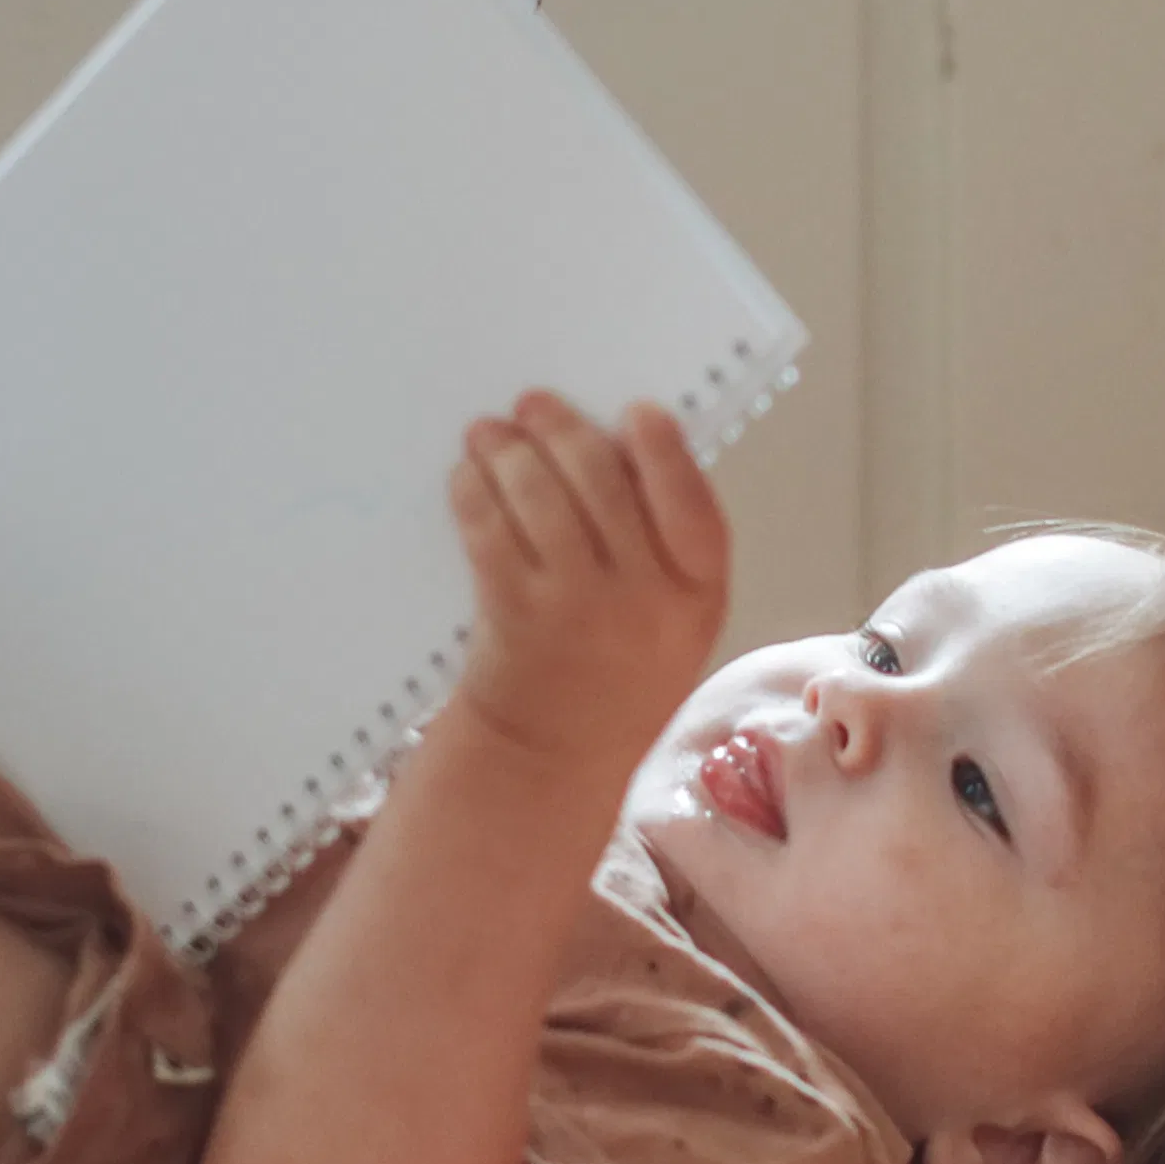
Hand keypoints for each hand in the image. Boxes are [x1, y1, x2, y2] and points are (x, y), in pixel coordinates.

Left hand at [440, 391, 728, 795]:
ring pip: (540, 498)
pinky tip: (467, 477)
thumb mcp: (670, 620)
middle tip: (532, 404)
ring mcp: (576, 610)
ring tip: (488, 433)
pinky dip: (475, 492)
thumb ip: (660, 546)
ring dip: (508, 451)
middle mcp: (643, 603)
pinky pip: (491, 531)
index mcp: (697, 597)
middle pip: (603, 485)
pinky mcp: (513, 617)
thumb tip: (613, 444)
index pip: (693, 509)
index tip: (638, 412)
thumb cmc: (617, 671)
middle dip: (562, 431)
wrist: (553, 758)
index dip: (666, 454)